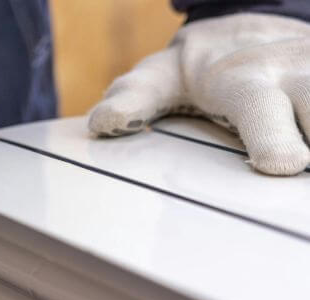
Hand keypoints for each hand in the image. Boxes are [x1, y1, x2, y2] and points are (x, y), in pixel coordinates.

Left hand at [89, 13, 309, 175]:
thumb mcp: (158, 78)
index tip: (281, 163)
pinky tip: (309, 162)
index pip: (264, 109)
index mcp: (246, 81)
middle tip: (296, 161)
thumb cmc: (200, 67)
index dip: (274, 138)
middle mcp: (298, 73)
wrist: (249, 26)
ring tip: (300, 181)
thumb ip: (132, 100)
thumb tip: (103, 124)